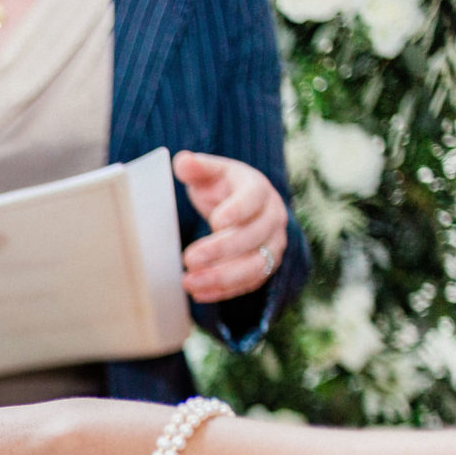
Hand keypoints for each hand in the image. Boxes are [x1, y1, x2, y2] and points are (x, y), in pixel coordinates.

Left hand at [174, 151, 288, 303]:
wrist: (244, 207)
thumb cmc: (223, 188)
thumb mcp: (211, 174)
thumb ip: (197, 168)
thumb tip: (183, 160)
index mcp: (259, 190)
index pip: (253, 200)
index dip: (237, 210)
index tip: (215, 221)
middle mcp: (272, 218)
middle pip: (253, 237)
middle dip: (221, 250)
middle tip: (189, 259)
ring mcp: (272, 245)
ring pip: (256, 266)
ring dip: (223, 277)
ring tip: (189, 282)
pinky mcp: (265, 267)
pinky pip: (250, 284)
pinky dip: (224, 291)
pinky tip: (198, 294)